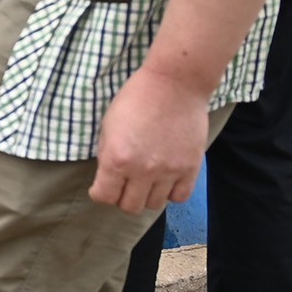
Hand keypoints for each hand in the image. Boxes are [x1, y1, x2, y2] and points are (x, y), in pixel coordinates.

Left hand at [91, 69, 210, 209]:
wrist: (174, 84)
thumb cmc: (136, 99)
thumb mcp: (108, 125)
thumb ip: (107, 154)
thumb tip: (108, 176)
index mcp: (116, 159)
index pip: (104, 197)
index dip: (100, 193)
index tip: (103, 187)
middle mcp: (142, 170)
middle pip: (130, 207)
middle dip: (123, 197)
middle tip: (125, 184)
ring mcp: (169, 171)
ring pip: (154, 205)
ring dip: (147, 195)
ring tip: (147, 180)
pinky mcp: (191, 168)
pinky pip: (180, 197)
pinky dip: (171, 193)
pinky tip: (166, 180)